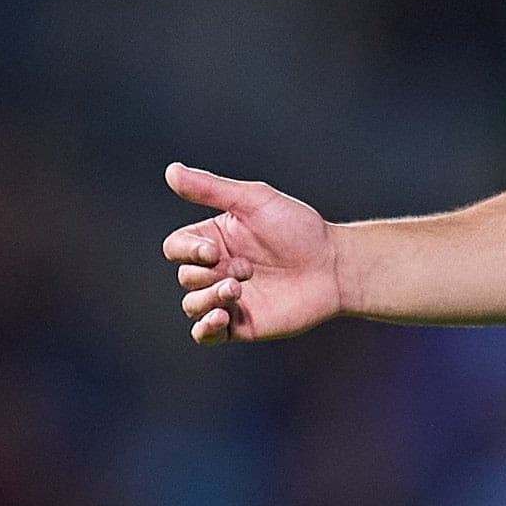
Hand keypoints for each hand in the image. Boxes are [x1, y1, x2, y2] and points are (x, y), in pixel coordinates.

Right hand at [161, 162, 342, 343]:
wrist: (334, 266)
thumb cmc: (298, 228)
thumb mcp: (254, 201)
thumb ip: (211, 189)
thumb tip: (171, 170)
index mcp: (213, 239)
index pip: (177, 247)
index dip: (187, 251)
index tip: (212, 251)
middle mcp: (216, 269)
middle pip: (186, 276)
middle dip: (208, 274)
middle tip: (246, 269)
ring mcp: (228, 298)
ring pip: (192, 305)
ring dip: (207, 299)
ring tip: (237, 290)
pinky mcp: (242, 324)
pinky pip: (206, 335)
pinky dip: (205, 329)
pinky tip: (221, 318)